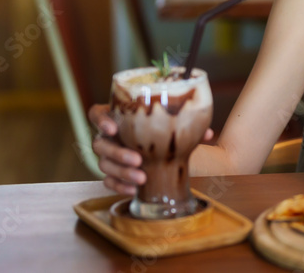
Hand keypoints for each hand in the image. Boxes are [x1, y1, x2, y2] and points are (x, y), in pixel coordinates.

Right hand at [87, 103, 214, 195]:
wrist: (167, 155)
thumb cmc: (165, 134)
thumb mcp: (174, 128)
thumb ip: (187, 127)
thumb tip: (206, 133)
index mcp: (119, 118)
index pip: (97, 114)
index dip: (100, 120)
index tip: (112, 128)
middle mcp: (109, 137)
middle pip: (100, 143)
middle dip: (117, 152)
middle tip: (138, 159)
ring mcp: (108, 156)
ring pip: (103, 164)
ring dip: (122, 171)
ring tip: (142, 177)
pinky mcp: (112, 174)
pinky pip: (107, 181)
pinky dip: (119, 186)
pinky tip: (133, 190)